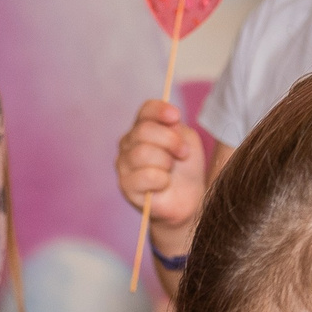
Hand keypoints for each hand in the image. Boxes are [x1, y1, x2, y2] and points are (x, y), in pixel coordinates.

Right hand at [115, 98, 207, 250]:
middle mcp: (128, 144)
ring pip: (142, 153)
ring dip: (165, 161)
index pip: (145, 110)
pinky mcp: (126, 186)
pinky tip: (164, 184)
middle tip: (182, 153)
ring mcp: (124, 165)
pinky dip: (161, 179)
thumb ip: (175, 127)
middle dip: (170, 141)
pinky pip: (144, 176)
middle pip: (143, 130)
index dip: (160, 110)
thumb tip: (168, 123)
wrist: (188, 201)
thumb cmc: (185, 169)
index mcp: (143, 128)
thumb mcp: (186, 140)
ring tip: (171, 170)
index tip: (176, 117)